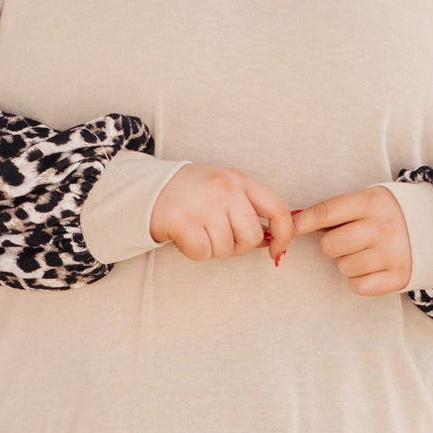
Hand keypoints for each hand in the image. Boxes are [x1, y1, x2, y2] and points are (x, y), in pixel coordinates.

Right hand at [149, 164, 293, 265]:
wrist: (149, 188)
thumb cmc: (191, 193)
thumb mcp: (223, 188)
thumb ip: (247, 208)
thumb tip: (270, 239)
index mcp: (239, 180)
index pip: (277, 208)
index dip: (283, 234)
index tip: (277, 250)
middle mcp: (225, 189)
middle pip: (252, 236)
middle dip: (239, 246)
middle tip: (221, 238)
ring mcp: (204, 204)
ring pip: (226, 248)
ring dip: (213, 249)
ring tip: (199, 232)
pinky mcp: (184, 221)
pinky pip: (203, 252)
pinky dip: (195, 252)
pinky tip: (186, 237)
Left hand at [288, 187, 411, 295]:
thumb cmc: (392, 213)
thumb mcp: (370, 200)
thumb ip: (338, 211)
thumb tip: (294, 222)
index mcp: (372, 202)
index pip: (325, 213)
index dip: (302, 224)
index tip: (291, 230)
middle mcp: (382, 226)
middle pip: (328, 245)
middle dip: (332, 246)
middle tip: (349, 241)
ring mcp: (392, 253)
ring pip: (343, 268)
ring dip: (349, 263)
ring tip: (368, 253)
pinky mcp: (399, 276)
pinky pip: (358, 286)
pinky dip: (361, 281)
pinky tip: (375, 268)